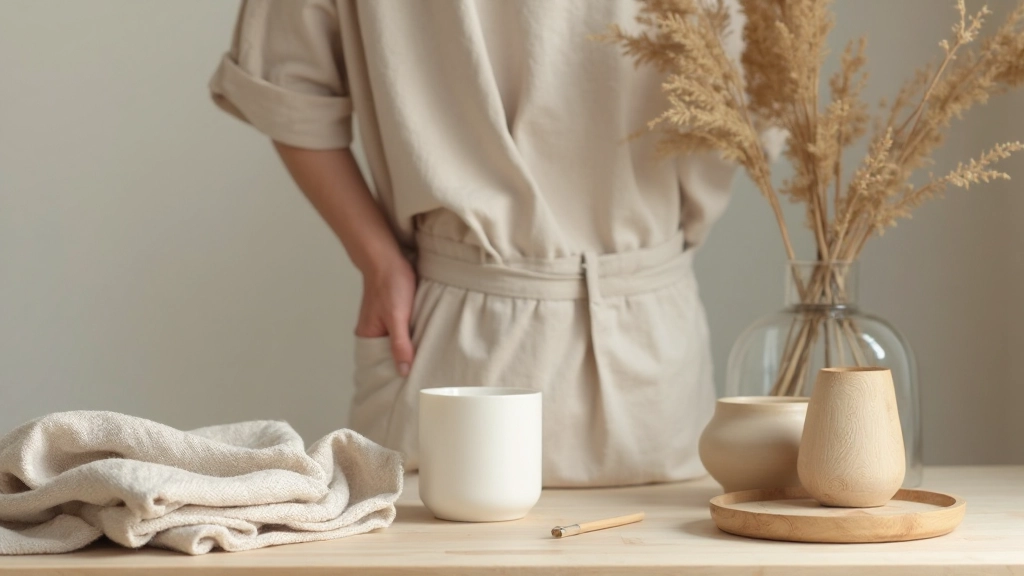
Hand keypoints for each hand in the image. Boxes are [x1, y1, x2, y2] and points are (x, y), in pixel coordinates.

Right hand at [355, 254, 416, 375]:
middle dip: (405, 363)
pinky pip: (405, 331)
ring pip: (399, 342)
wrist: (388, 257)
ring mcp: (385, 323)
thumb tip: (403, 371)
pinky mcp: (396, 314)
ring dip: (411, 348)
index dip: (394, 374)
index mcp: (367, 335)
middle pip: (390, 355)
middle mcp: (374, 332)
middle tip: (424, 377)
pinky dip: (414, 336)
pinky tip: (425, 341)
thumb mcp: (396, 317)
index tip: (411, 385)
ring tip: (427, 363)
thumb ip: (400, 344)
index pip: (380, 364)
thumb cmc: (389, 284)